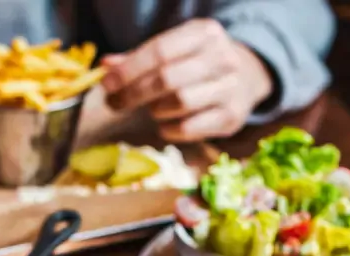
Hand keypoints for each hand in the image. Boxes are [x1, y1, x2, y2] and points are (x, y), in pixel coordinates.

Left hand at [102, 19, 272, 141]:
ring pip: (179, 103)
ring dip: (155, 110)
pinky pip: (188, 128)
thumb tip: (106, 67)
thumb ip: (138, 60)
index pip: (160, 51)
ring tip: (152, 108)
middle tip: (114, 104)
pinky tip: (166, 123)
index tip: (107, 84)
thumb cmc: (195, 65)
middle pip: (167, 79)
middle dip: (134, 93)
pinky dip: (169, 128)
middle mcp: (222, 57)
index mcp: (204, 34)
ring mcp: (230, 87)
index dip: (129, 70)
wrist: (244, 78)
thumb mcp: (172, 52)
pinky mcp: (231, 117)